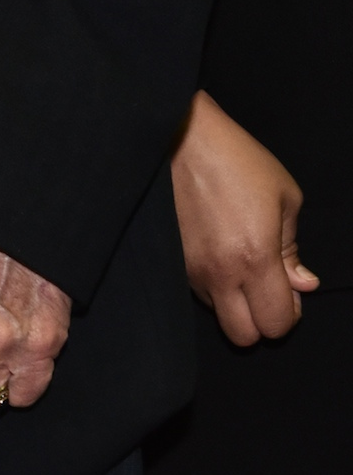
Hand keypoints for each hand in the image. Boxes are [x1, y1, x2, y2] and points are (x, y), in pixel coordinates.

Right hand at [173, 90, 317, 345]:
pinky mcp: (170, 259)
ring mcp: (189, 269)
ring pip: (217, 315)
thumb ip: (293, 249)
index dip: (288, 314)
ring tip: (239, 265)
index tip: (289, 288)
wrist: (179, 137)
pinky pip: (197, 291)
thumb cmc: (238, 161)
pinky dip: (214, 285)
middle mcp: (218, 273)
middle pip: (243, 336)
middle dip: (260, 319)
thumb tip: (303, 284)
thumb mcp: (285, 197)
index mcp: (254, 258)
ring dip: (234, 302)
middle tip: (267, 288)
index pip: (275, 323)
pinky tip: (218, 254)